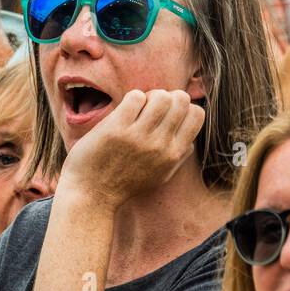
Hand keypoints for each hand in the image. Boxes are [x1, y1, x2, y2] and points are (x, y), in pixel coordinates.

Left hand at [59, 88, 204, 209]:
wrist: (92, 194)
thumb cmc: (125, 184)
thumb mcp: (160, 176)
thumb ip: (178, 158)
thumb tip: (190, 140)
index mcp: (173, 155)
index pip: (197, 114)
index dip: (184, 107)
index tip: (169, 113)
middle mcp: (160, 145)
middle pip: (181, 100)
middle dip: (169, 96)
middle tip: (153, 106)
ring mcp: (138, 136)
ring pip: (161, 96)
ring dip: (150, 95)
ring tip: (139, 106)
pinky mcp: (117, 128)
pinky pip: (136, 96)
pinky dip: (133, 98)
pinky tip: (125, 110)